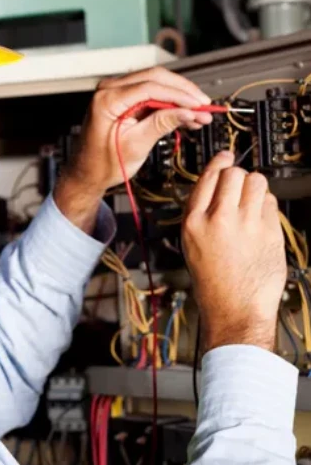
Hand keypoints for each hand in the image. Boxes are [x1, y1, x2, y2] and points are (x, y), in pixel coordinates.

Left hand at [53, 66, 212, 233]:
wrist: (87, 174)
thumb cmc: (103, 164)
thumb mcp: (136, 145)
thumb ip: (162, 124)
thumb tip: (189, 112)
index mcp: (107, 99)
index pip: (150, 87)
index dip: (179, 95)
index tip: (199, 105)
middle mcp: (108, 89)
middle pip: (155, 78)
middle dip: (183, 92)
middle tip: (204, 106)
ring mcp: (115, 92)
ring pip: (155, 83)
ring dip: (178, 97)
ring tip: (199, 113)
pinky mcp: (122, 99)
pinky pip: (150, 93)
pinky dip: (168, 103)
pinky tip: (186, 114)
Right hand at [182, 151, 286, 351]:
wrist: (235, 308)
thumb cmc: (214, 283)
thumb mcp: (192, 246)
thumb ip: (202, 215)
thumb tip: (217, 188)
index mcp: (193, 223)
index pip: (207, 178)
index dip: (218, 163)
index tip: (224, 156)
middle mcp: (218, 219)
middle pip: (233, 173)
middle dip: (238, 175)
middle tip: (239, 185)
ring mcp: (246, 224)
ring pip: (256, 181)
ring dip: (255, 186)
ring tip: (251, 201)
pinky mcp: (269, 231)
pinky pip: (271, 202)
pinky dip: (267, 205)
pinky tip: (260, 219)